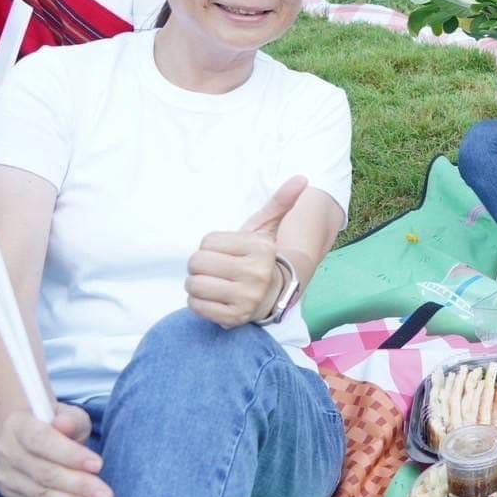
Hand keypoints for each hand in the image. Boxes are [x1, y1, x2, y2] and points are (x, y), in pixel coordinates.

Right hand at [0, 404, 113, 496]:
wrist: (23, 431)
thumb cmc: (53, 422)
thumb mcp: (66, 413)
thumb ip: (70, 420)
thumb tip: (65, 424)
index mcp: (18, 425)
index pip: (42, 441)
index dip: (70, 455)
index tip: (98, 465)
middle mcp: (6, 452)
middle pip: (44, 472)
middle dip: (78, 485)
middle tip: (105, 496)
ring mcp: (5, 476)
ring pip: (40, 494)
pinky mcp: (11, 495)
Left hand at [184, 176, 306, 328]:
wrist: (276, 293)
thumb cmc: (262, 257)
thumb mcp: (269, 226)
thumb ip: (281, 201)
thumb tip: (302, 178)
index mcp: (261, 249)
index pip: (207, 242)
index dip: (210, 246)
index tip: (224, 251)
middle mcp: (256, 274)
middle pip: (197, 262)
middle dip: (200, 264)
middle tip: (214, 267)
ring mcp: (245, 299)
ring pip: (194, 285)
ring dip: (197, 283)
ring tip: (212, 282)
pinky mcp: (233, 318)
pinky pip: (196, 306)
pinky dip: (198, 301)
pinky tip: (213, 297)